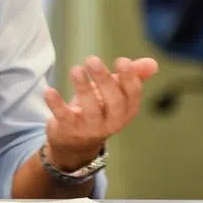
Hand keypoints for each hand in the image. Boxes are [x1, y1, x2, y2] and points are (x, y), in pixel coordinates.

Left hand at [43, 55, 158, 170]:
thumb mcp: (114, 92)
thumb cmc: (98, 109)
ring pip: (90, 110)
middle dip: (105, 81)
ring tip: (75, 70)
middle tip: (93, 60)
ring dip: (83, 88)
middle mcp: (111, 122)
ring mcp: (90, 128)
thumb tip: (153, 63)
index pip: (132, 95)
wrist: (74, 142)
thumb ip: (132, 76)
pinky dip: (56, 104)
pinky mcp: (68, 129)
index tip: (122, 61)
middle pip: (113, 102)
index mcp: (126, 110)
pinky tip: (49, 90)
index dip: (129, 78)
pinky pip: (64, 117)